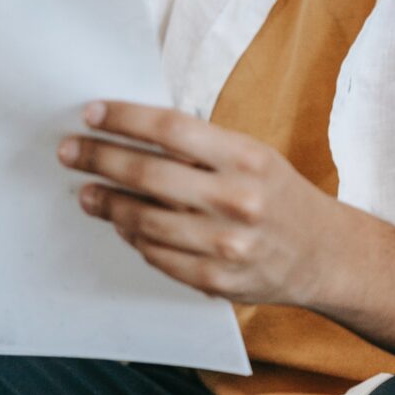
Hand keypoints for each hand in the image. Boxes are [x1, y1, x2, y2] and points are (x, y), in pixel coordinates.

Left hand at [57, 101, 340, 305]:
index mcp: (247, 158)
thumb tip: (131, 134)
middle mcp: (237, 200)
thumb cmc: (278, 195)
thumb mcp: (253, 156)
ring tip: (87, 192)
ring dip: (108, 204)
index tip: (91, 114)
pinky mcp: (217, 280)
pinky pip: (159, 256)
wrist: (324, 254)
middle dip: (100, 159)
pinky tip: (122, 224)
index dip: (124, 119)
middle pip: (149, 175)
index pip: (171, 129)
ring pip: (146, 221)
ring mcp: (226, 245)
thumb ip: (201, 147)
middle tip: (70, 152)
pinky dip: (135, 238)